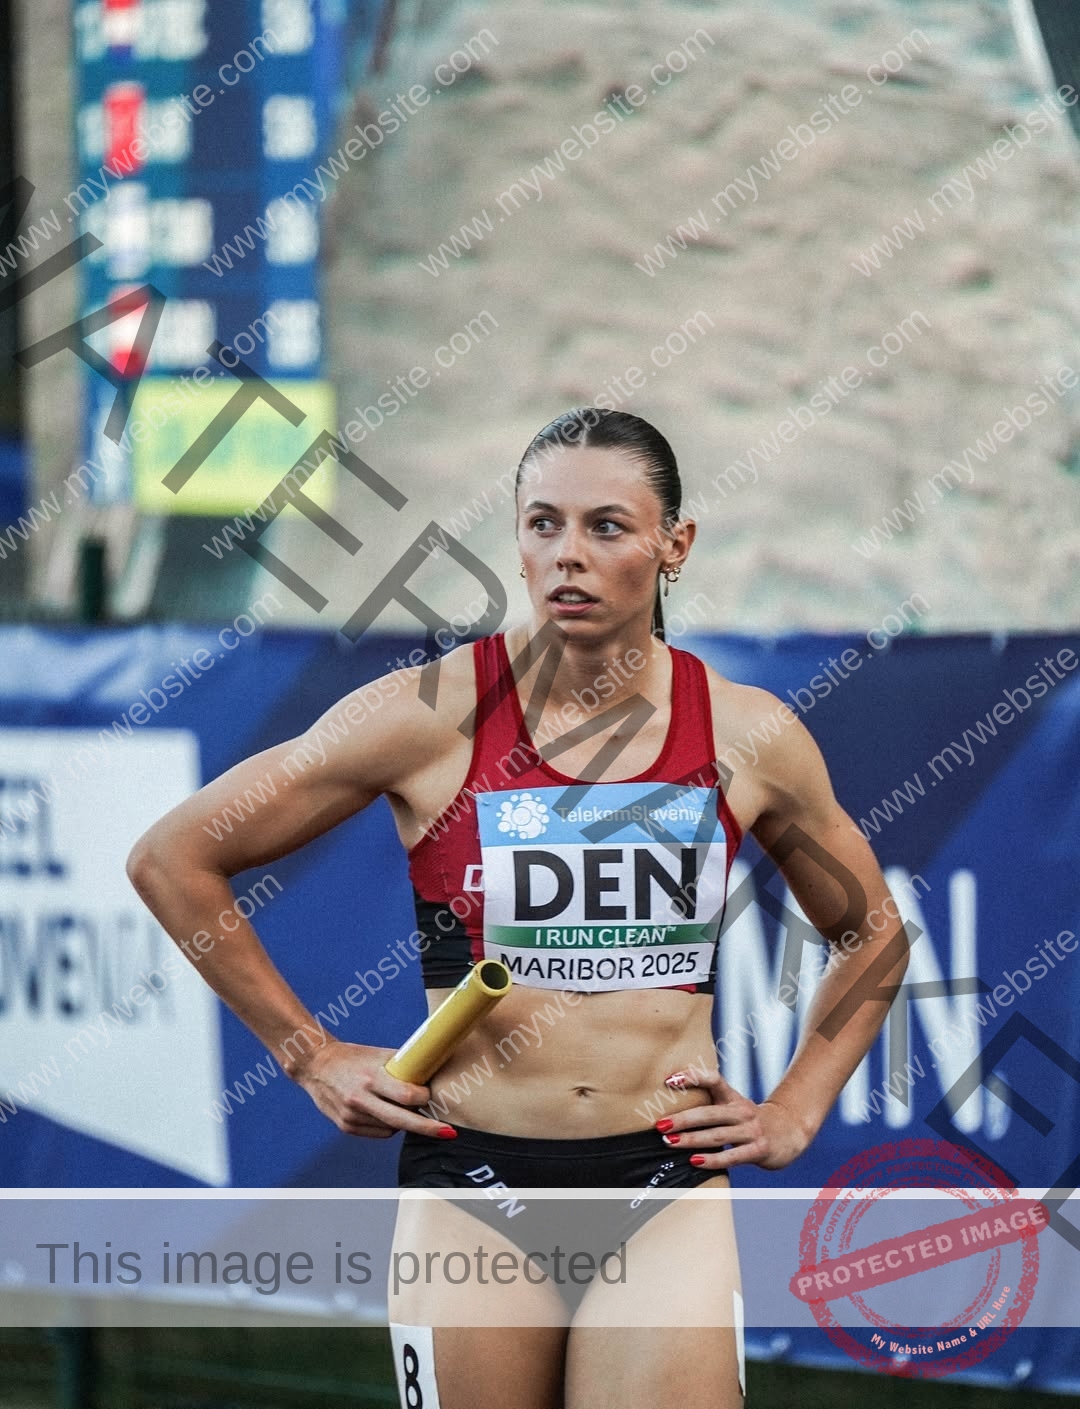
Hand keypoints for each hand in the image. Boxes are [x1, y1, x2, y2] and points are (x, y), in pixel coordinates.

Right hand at [293, 1040, 455, 1139]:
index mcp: (370, 1077)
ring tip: (407, 1109)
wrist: (315, 1065)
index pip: (404, 1095)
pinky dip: (388, 1126)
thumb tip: (432, 1071)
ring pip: (391, 1128)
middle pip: (402, 1120)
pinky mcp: (346, 1126)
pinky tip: (387, 1113)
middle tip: (449, 1132)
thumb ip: (401, 1066)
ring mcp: (352, 1116)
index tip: (430, 1095)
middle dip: (428, 1128)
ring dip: (405, 1122)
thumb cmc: (352, 1057)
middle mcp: (360, 1099)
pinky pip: (378, 1133)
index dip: (422, 1098)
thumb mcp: (376, 1054)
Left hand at [657, 1068, 810, 1170]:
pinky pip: (732, 1156)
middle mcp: (742, 1110)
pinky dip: (712, 1160)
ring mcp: (752, 1130)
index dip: (692, 1077)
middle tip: (660, 1124)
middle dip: (682, 1119)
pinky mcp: (759, 1150)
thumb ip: (709, 1106)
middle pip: (709, 1113)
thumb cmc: (748, 1120)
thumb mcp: (732, 1107)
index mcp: (733, 1096)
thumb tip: (669, 1113)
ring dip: (691, 1139)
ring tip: (669, 1141)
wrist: (788, 1132)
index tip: (669, 1080)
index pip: (713, 1079)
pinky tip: (694, 1161)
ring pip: (718, 1135)